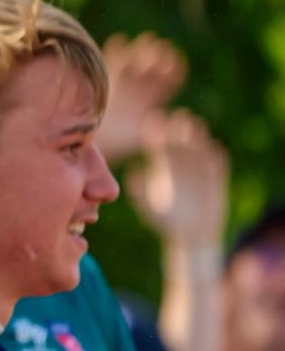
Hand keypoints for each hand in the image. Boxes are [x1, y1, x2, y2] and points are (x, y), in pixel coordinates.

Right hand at [97, 33, 186, 163]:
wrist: (91, 142)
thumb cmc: (118, 143)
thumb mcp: (143, 135)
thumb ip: (157, 128)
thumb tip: (169, 117)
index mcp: (155, 101)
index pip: (170, 81)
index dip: (174, 70)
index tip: (175, 62)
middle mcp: (141, 90)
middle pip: (155, 68)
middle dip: (160, 56)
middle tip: (163, 46)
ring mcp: (124, 83)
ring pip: (137, 61)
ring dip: (142, 49)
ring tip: (149, 38)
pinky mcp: (106, 81)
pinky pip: (113, 61)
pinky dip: (117, 50)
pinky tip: (121, 39)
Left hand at [127, 110, 227, 248]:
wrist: (190, 235)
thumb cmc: (165, 221)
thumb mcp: (149, 208)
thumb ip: (139, 191)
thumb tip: (132, 174)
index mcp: (163, 168)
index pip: (159, 146)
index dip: (157, 133)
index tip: (154, 119)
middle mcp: (181, 165)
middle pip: (180, 142)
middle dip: (180, 128)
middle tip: (179, 115)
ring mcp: (200, 171)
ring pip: (200, 149)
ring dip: (199, 137)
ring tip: (196, 125)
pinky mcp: (217, 181)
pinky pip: (218, 166)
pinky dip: (217, 158)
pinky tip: (215, 150)